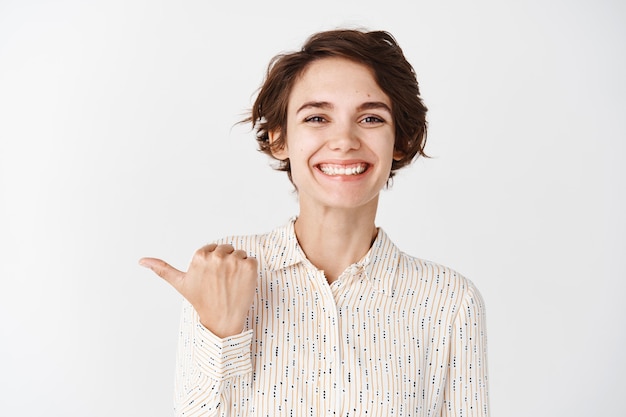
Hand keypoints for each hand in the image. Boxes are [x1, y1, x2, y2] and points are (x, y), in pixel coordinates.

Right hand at [139, 244, 257, 337]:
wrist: (222, 320)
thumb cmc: (200, 301)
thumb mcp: (180, 284)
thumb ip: (162, 269)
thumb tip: (141, 261)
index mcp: (199, 256)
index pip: (213, 249)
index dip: (214, 263)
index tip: (211, 278)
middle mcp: (216, 256)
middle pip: (228, 249)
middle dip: (227, 263)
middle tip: (222, 282)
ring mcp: (234, 261)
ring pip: (240, 254)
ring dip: (239, 266)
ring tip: (231, 283)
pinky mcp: (250, 267)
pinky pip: (252, 260)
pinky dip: (250, 271)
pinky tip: (242, 283)